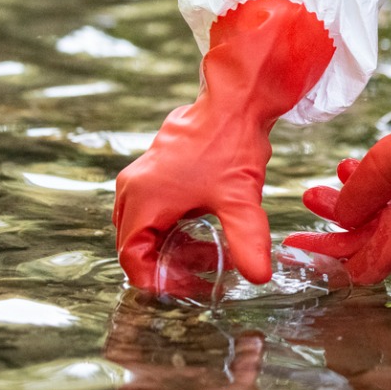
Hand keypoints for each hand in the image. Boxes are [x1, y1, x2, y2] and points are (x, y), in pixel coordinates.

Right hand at [114, 0, 333, 293]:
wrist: (234, 101)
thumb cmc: (232, 145)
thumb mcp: (240, 199)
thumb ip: (247, 241)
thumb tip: (258, 276)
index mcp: (143, 200)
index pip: (131, 258)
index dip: (157, 279)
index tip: (186, 288)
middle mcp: (133, 189)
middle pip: (136, 244)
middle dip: (167, 264)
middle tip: (202, 275)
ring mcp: (142, 177)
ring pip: (146, 226)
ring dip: (173, 245)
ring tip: (211, 254)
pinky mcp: (155, 169)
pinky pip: (154, 209)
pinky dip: (174, 226)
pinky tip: (205, 229)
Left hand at [285, 27, 390, 283]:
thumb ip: (358, 194)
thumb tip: (339, 218)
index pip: (357, 267)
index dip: (323, 256)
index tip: (297, 243)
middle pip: (370, 242)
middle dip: (337, 219)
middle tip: (311, 195)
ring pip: (390, 220)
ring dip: (362, 199)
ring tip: (341, 170)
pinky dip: (388, 191)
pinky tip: (376, 163)